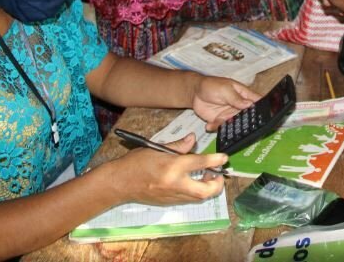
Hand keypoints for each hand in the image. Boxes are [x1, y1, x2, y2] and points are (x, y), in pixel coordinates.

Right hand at [109, 134, 227, 205]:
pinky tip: (193, 182)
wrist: (120, 182)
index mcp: (172, 167)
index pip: (200, 163)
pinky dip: (195, 191)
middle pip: (204, 191)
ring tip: (207, 176)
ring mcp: (171, 196)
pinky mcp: (168, 203)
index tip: (224, 158)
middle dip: (216, 184)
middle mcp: (174, 184)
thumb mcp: (156, 147)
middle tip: (218, 174)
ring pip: (198, 197)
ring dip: (207, 188)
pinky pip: (188, 199)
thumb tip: (193, 139)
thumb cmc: (136, 162)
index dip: (215, 160)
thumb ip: (178, 146)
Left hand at [192, 76, 258, 130]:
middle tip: (236, 123)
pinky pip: (222, 128)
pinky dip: (216, 128)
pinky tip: (209, 126)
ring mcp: (230, 114)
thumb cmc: (211, 85)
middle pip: (248, 117)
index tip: (265, 117)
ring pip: (235, 124)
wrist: (194, 92)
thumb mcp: (225, 89)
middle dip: (245, 122)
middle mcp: (239, 106)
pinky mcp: (220, 121)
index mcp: (244, 95)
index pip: (257, 102)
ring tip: (219, 123)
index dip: (263, 109)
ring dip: (228, 126)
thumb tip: (249, 105)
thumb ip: (236, 98)